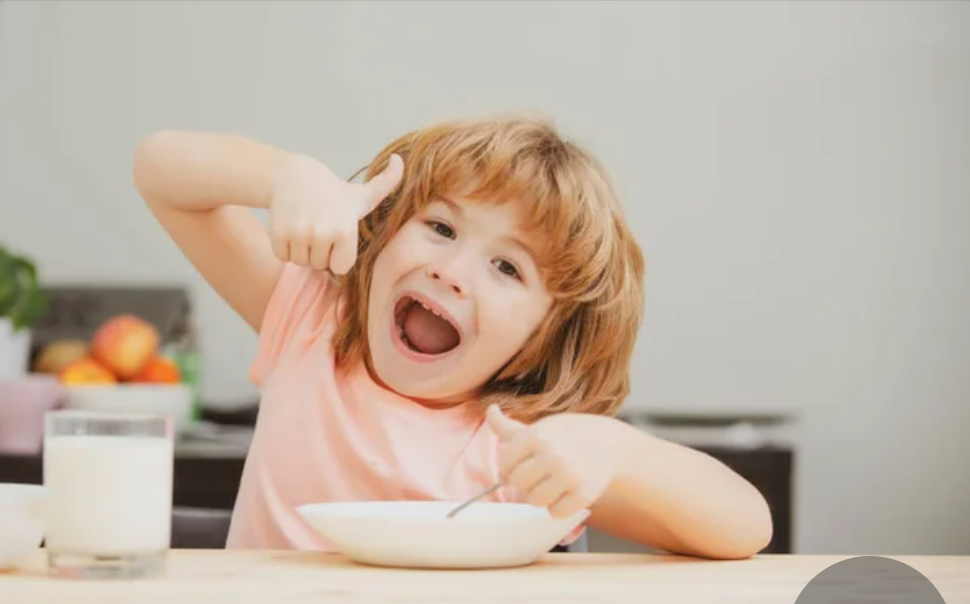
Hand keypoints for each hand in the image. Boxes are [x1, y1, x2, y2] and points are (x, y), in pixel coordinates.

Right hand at [268, 153, 403, 273]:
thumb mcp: (361, 193)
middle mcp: (322, 233)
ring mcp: (299, 233)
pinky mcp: (279, 232)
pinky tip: (291, 226)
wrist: (293, 175)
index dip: (336, 255)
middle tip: (317, 227)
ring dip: (301, 250)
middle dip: (318, 252)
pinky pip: (283, 256)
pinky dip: (284, 247)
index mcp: (345, 229)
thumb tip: (399, 160)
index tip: (335, 237)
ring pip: (300, 262)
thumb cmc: (332, 192)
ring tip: (305, 226)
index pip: (340, 267)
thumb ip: (387, 183)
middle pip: (318, 265)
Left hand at [486, 405, 619, 517]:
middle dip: (525, 483)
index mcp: (536, 436)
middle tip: (538, 477)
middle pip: (518, 484)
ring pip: (535, 501)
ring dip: (540, 497)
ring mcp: (568, 475)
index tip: (521, 466)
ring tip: (550, 486)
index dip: (509, 468)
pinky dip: (558, 508)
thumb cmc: (567, 435)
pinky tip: (565, 494)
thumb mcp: (540, 427)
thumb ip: (509, 427)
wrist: (609, 443)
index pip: (505, 463)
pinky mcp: (584, 494)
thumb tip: (490, 410)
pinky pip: (556, 512)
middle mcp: (551, 454)